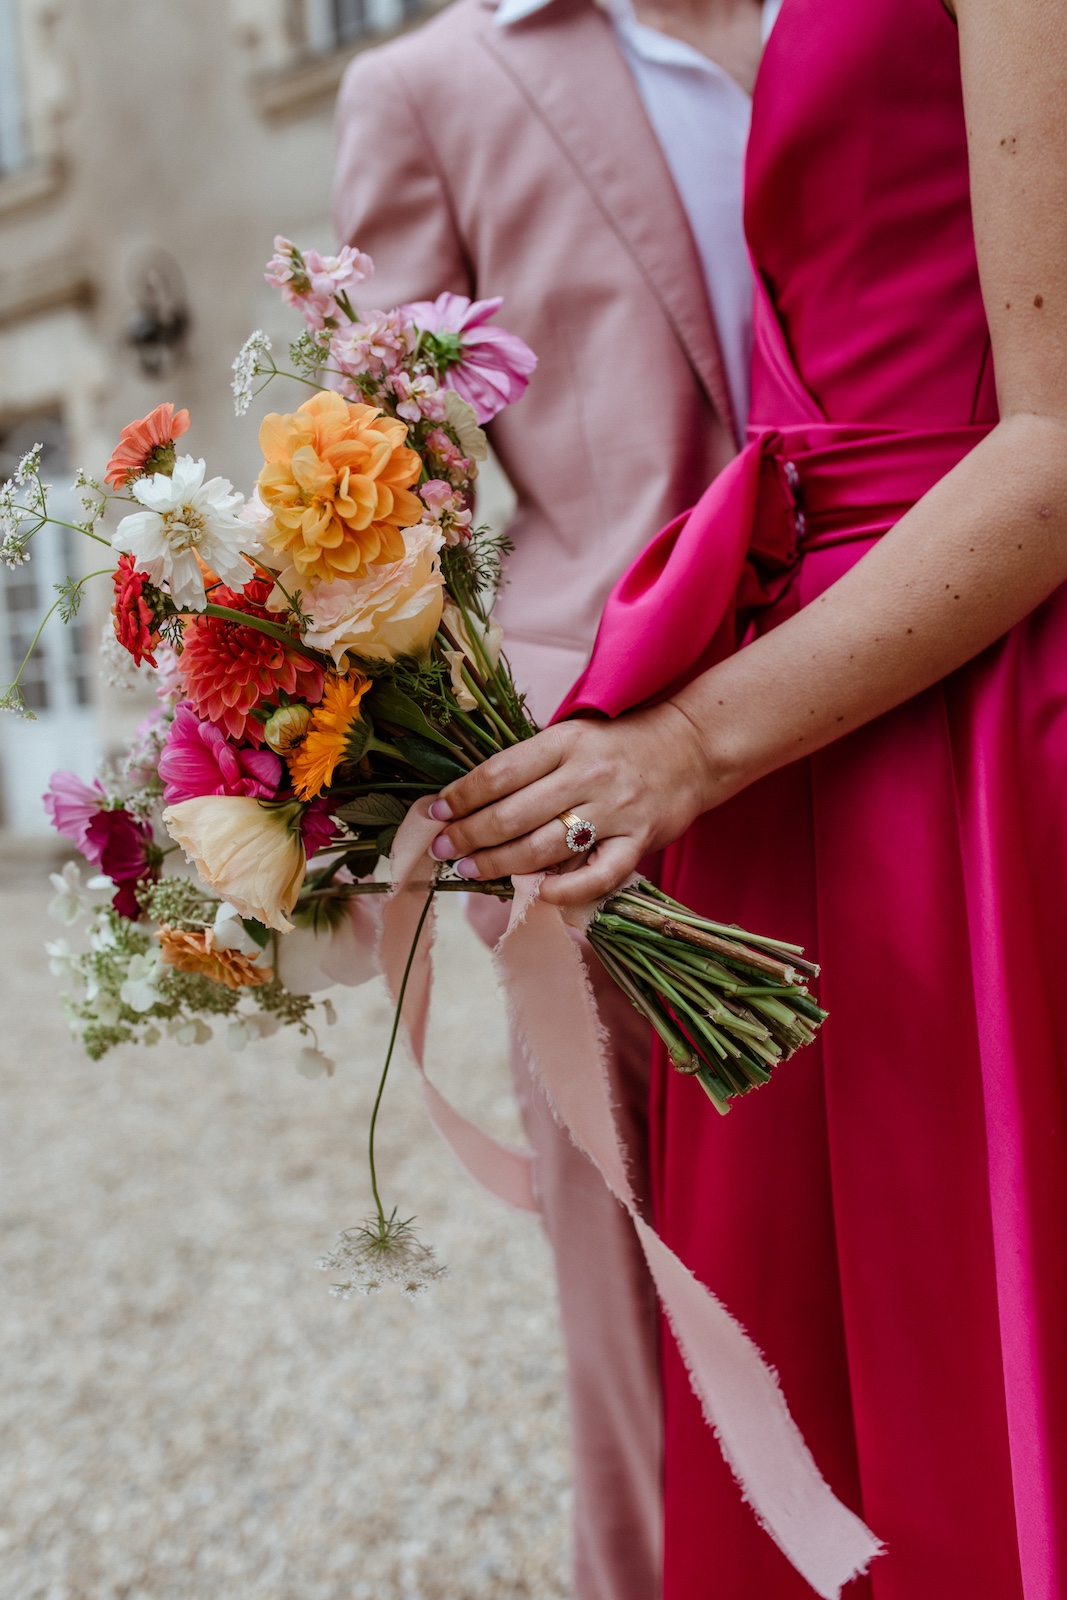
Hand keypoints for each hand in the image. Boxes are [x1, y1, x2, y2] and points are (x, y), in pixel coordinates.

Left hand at [426, 702, 716, 906]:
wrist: (691, 748)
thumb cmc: (619, 745)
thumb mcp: (572, 739)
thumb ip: (532, 768)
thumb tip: (472, 803)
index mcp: (564, 743)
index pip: (499, 773)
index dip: (460, 797)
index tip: (433, 813)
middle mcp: (587, 774)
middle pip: (512, 814)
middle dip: (468, 836)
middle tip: (442, 851)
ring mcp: (614, 809)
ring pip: (544, 846)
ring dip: (499, 864)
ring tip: (470, 870)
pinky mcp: (639, 840)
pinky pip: (598, 873)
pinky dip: (565, 889)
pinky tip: (538, 894)